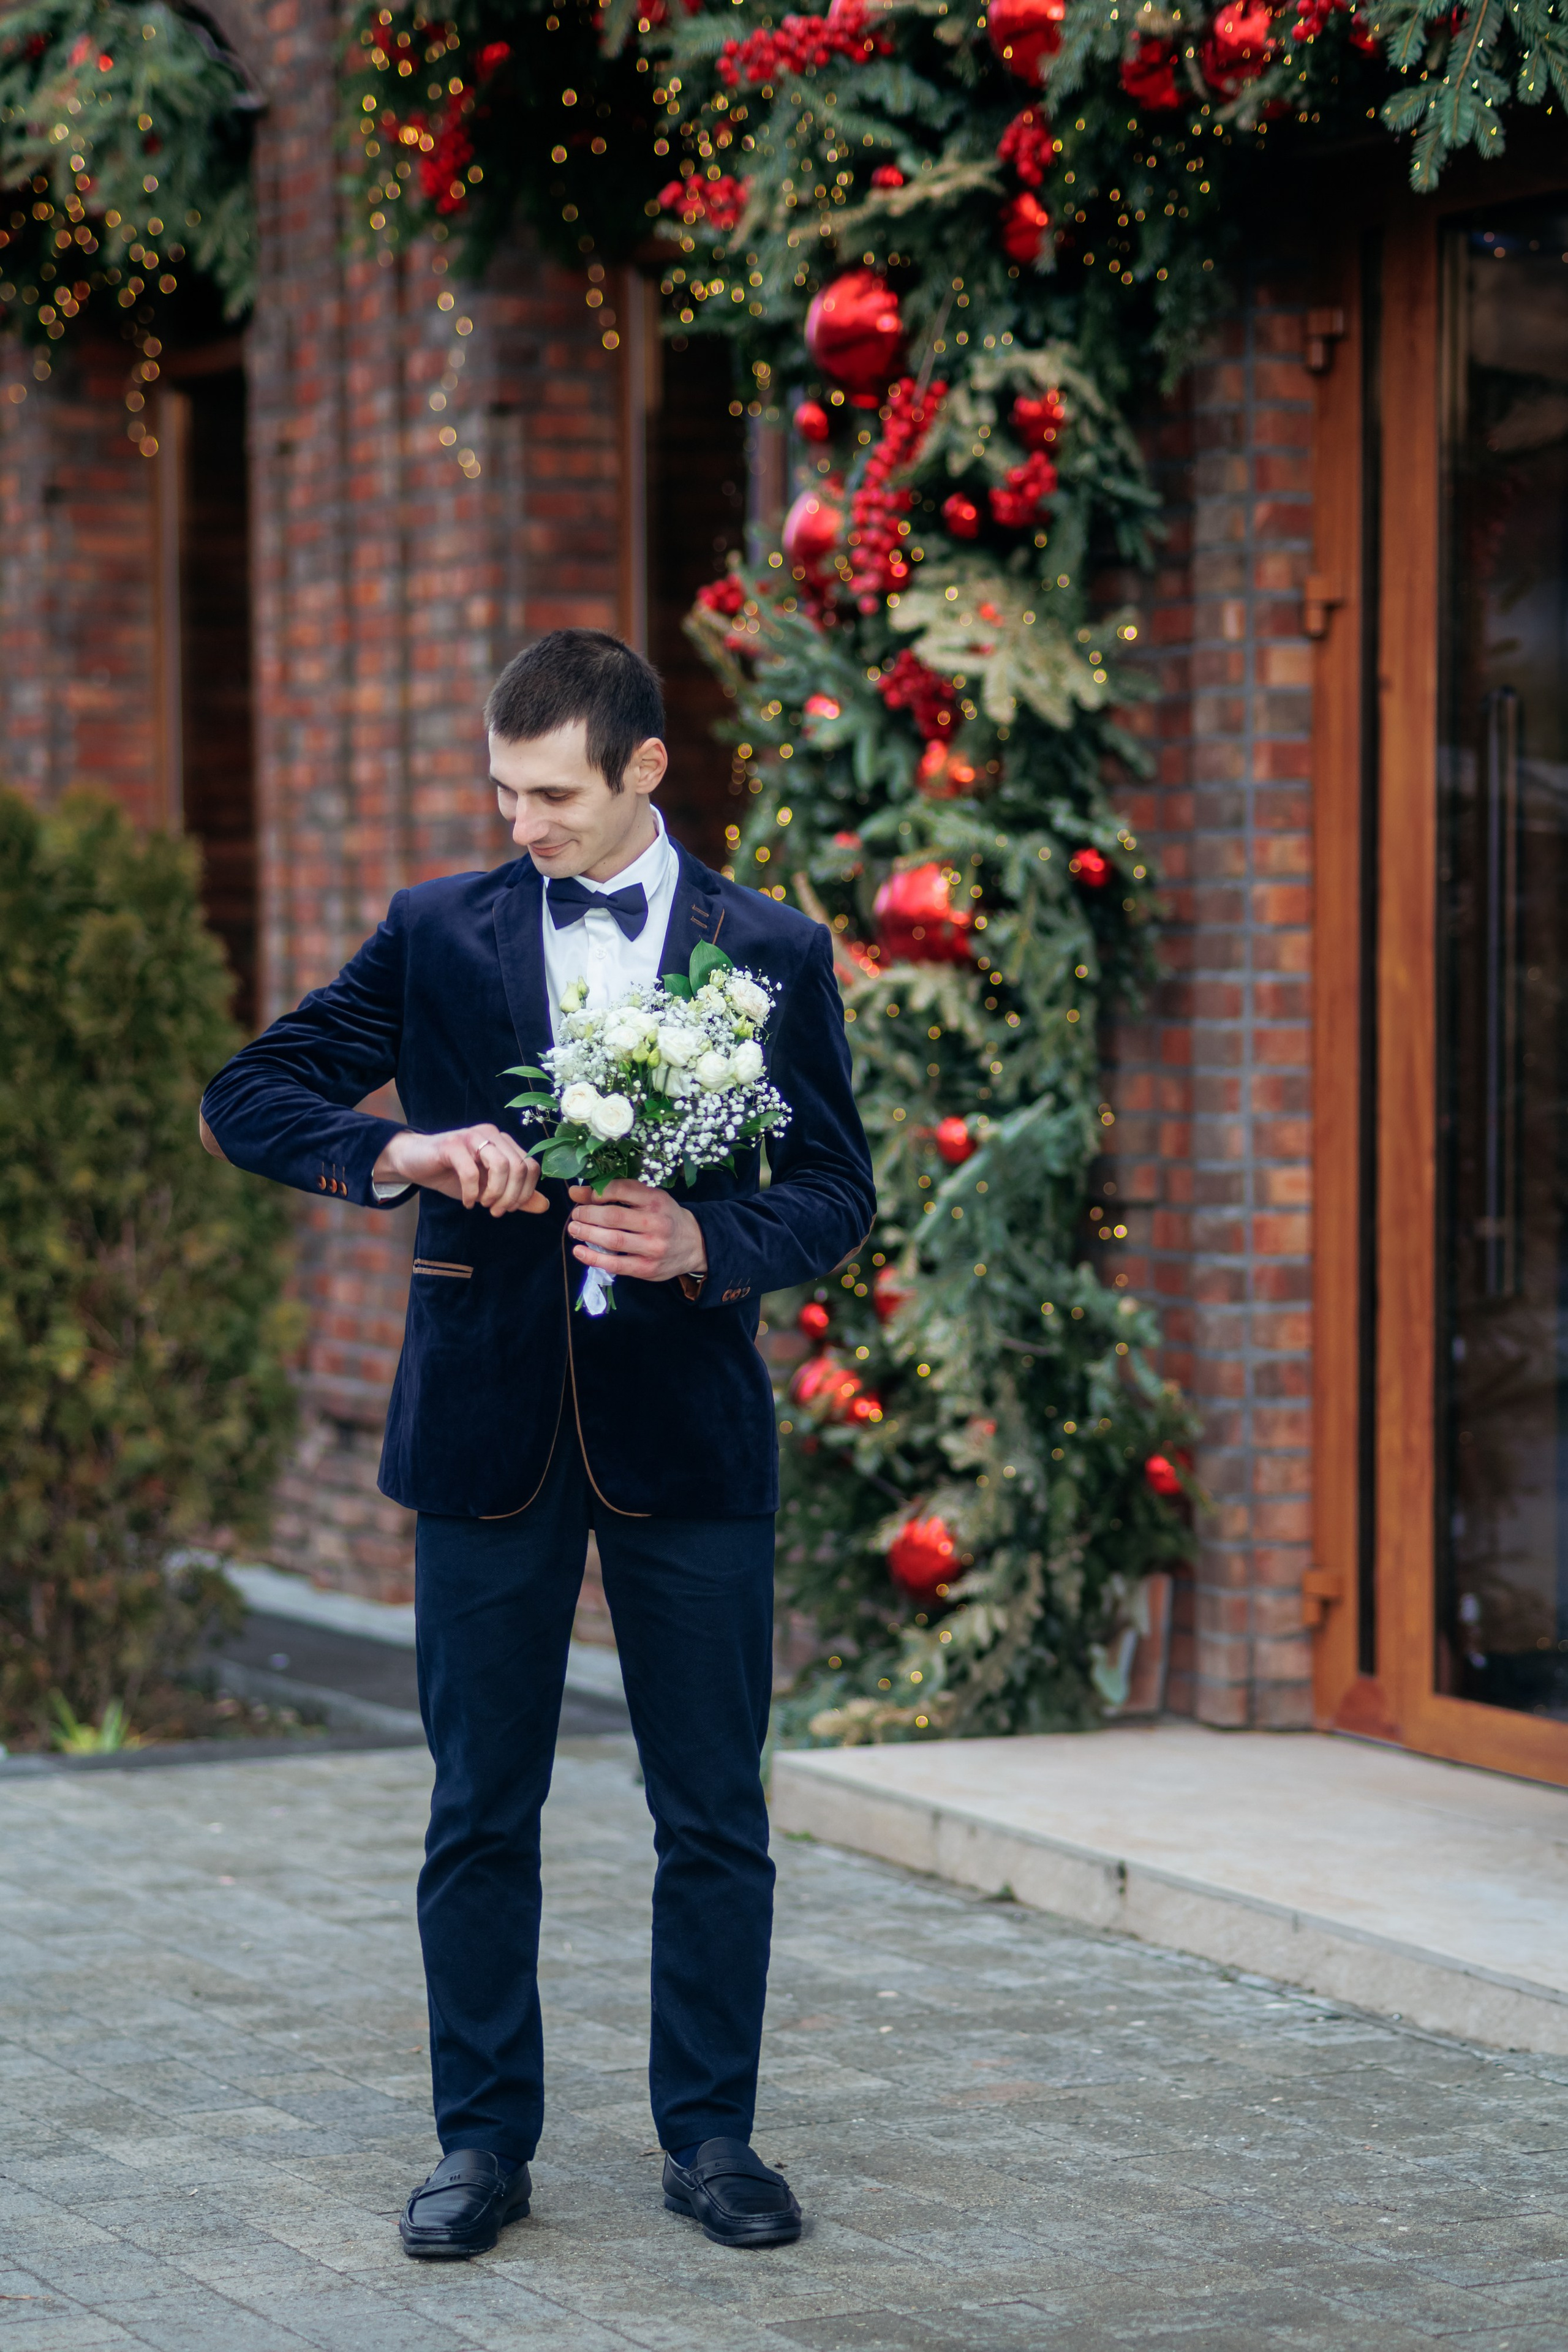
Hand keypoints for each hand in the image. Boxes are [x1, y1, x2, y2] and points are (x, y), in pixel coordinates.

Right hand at [373, 1125, 550, 1216]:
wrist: (414, 1162)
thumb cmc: (452, 1174)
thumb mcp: (487, 1188)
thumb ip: (515, 1195)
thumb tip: (544, 1205)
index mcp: (504, 1142)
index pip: (531, 1166)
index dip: (526, 1192)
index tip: (509, 1208)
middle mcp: (491, 1135)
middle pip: (520, 1167)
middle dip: (511, 1196)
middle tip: (496, 1211)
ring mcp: (472, 1136)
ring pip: (501, 1166)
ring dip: (495, 1193)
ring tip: (484, 1205)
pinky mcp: (452, 1144)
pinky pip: (471, 1172)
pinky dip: (471, 1193)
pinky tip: (467, 1202)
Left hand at [567, 1179, 708, 1284]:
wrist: (694, 1243)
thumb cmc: (665, 1216)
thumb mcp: (648, 1198)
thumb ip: (616, 1193)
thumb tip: (575, 1191)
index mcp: (656, 1200)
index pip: (621, 1190)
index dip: (597, 1192)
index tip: (584, 1195)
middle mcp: (656, 1222)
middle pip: (613, 1216)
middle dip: (587, 1214)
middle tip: (575, 1214)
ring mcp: (652, 1247)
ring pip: (613, 1240)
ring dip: (587, 1233)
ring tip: (574, 1229)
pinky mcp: (647, 1268)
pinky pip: (615, 1264)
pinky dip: (593, 1258)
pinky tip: (579, 1251)